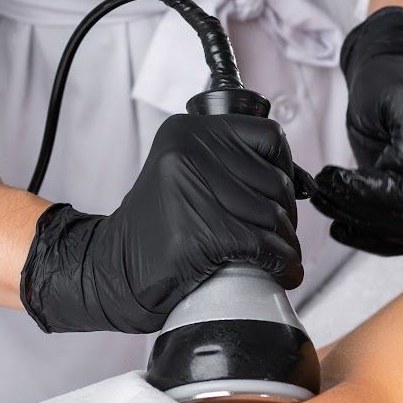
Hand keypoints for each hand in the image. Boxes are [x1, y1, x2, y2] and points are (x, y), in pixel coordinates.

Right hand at [21, 112, 303, 333]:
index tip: (283, 193)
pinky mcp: (199, 233)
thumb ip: (225, 162)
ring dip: (286, 244)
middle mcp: (188, 152)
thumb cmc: (155, 227)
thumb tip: (289, 179)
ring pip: (272, 216)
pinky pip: (260, 246)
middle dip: (286, 215)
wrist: (112, 267)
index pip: (268, 136)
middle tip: (281, 235)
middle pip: (274, 181)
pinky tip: (280, 270)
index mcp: (187, 131)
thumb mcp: (183, 172)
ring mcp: (191, 191)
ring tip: (283, 257)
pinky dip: (278, 262)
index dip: (285, 169)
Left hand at [311, 6, 402, 255]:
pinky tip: (338, 226)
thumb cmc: (395, 80)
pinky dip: (367, 236)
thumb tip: (397, 179)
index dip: (385, 194)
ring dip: (360, 222)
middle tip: (324, 187)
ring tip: (323, 198)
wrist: (388, 76)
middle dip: (366, 208)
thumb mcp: (402, 98)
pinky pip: (398, 237)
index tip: (341, 179)